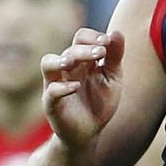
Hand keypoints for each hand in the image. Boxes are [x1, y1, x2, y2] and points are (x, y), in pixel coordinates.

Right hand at [41, 28, 124, 147]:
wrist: (89, 133)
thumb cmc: (99, 103)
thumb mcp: (112, 78)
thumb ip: (115, 56)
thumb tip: (117, 32)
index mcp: (82, 60)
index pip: (81, 37)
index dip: (93, 36)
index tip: (108, 42)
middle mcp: (66, 69)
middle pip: (69, 49)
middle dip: (84, 48)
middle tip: (101, 52)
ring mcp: (56, 85)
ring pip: (49, 63)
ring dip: (62, 59)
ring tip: (75, 61)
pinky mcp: (51, 104)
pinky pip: (51, 91)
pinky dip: (62, 87)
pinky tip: (76, 86)